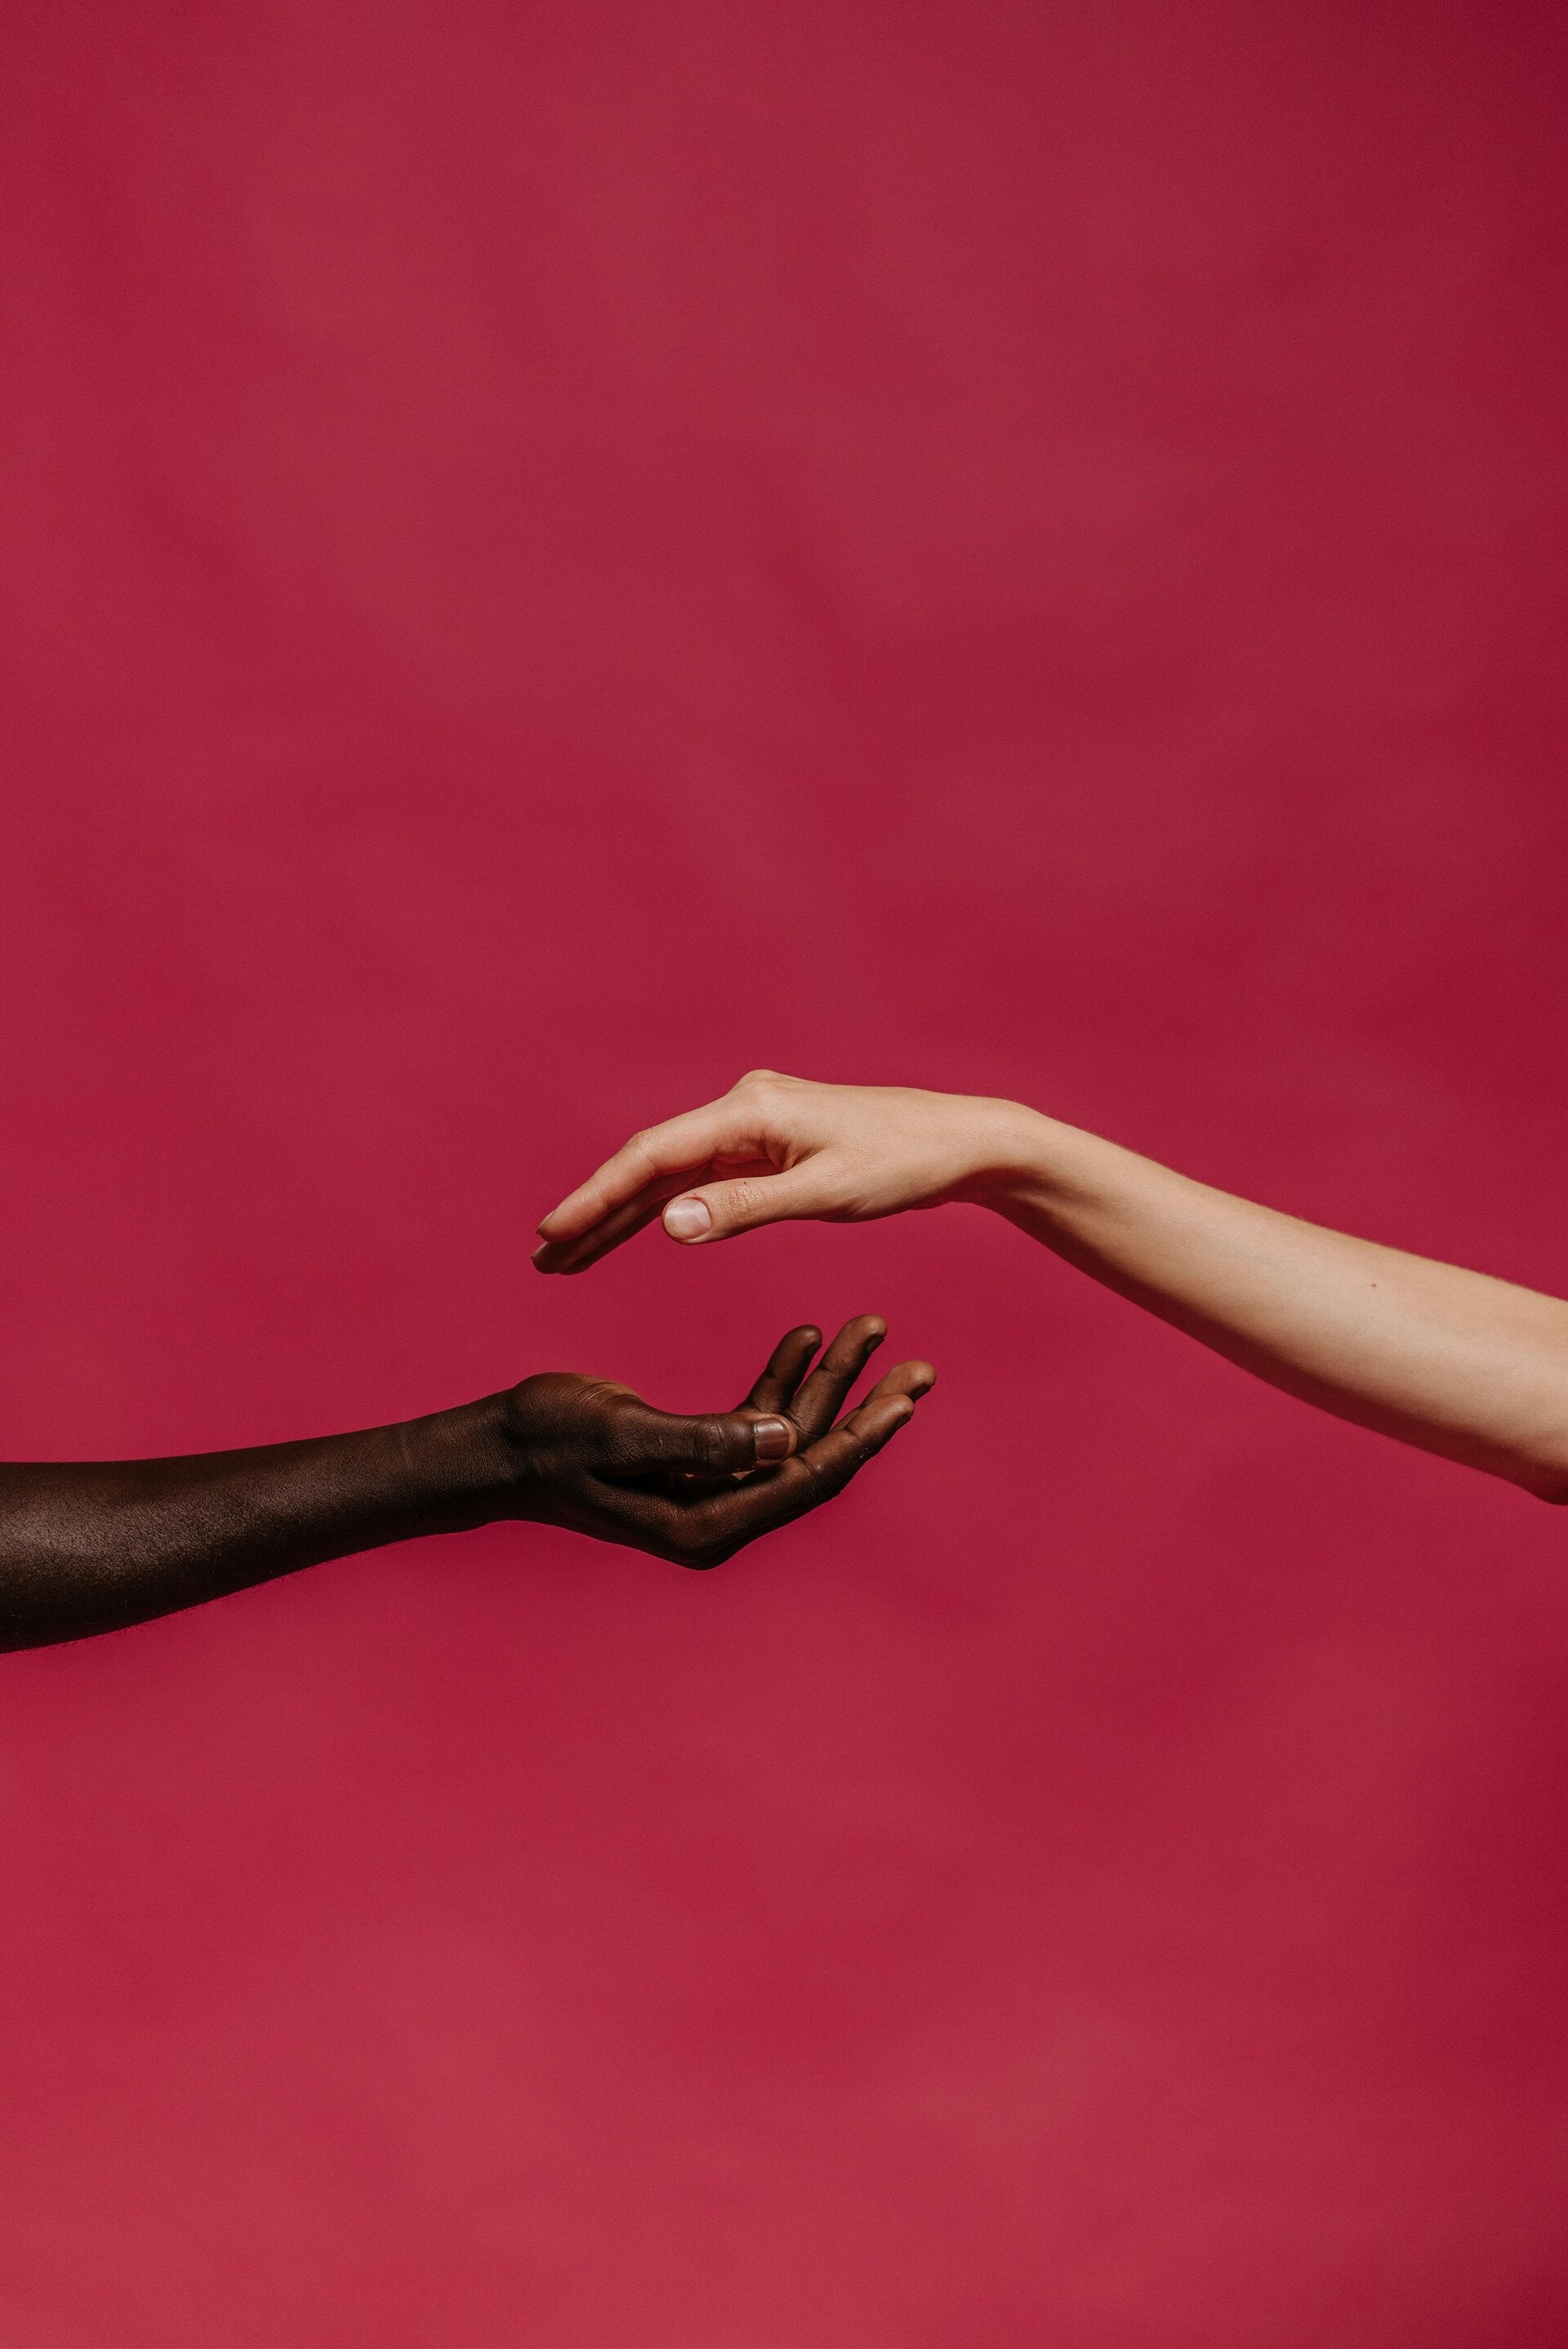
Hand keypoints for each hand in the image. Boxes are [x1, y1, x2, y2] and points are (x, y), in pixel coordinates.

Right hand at [499, 1315, 933, 1565]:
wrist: (497, 1444)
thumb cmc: (548, 1440)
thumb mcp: (622, 1434)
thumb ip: (703, 1441)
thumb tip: (787, 1441)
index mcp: (706, 1519)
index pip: (805, 1479)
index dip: (860, 1437)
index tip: (906, 1398)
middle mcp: (717, 1510)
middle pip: (813, 1458)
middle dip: (865, 1407)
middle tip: (919, 1367)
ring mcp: (708, 1485)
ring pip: (790, 1432)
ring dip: (829, 1382)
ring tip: (869, 1329)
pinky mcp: (695, 1455)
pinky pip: (755, 1417)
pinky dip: (782, 1376)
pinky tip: (804, 1335)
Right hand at [533, 1070, 1030, 1274]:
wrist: (960, 1143)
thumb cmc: (903, 1164)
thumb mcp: (827, 1194)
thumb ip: (745, 1207)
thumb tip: (668, 1223)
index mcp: (749, 1112)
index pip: (652, 1158)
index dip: (597, 1197)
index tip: (553, 1234)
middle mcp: (742, 1109)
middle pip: (649, 1164)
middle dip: (595, 1211)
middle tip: (544, 1257)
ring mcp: (753, 1127)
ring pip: (670, 1175)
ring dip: (622, 1214)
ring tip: (571, 1255)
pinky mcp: (768, 1147)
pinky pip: (699, 1180)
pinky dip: (665, 1209)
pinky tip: (634, 1232)